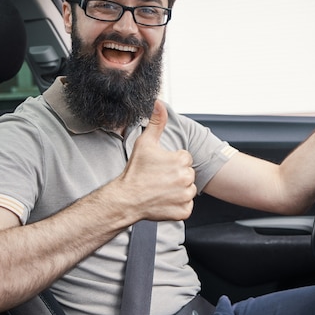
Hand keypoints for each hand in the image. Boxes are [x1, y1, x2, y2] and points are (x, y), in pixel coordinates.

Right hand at [118, 100, 195, 220]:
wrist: (126, 198)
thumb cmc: (135, 171)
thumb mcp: (145, 143)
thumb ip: (156, 123)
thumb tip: (159, 104)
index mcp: (181, 160)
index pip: (185, 159)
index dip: (172, 162)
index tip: (160, 167)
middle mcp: (186, 178)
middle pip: (188, 174)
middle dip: (176, 176)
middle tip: (159, 178)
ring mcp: (185, 196)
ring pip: (188, 190)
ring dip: (178, 190)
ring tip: (161, 189)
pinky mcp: (184, 211)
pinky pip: (186, 206)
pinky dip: (177, 205)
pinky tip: (164, 200)